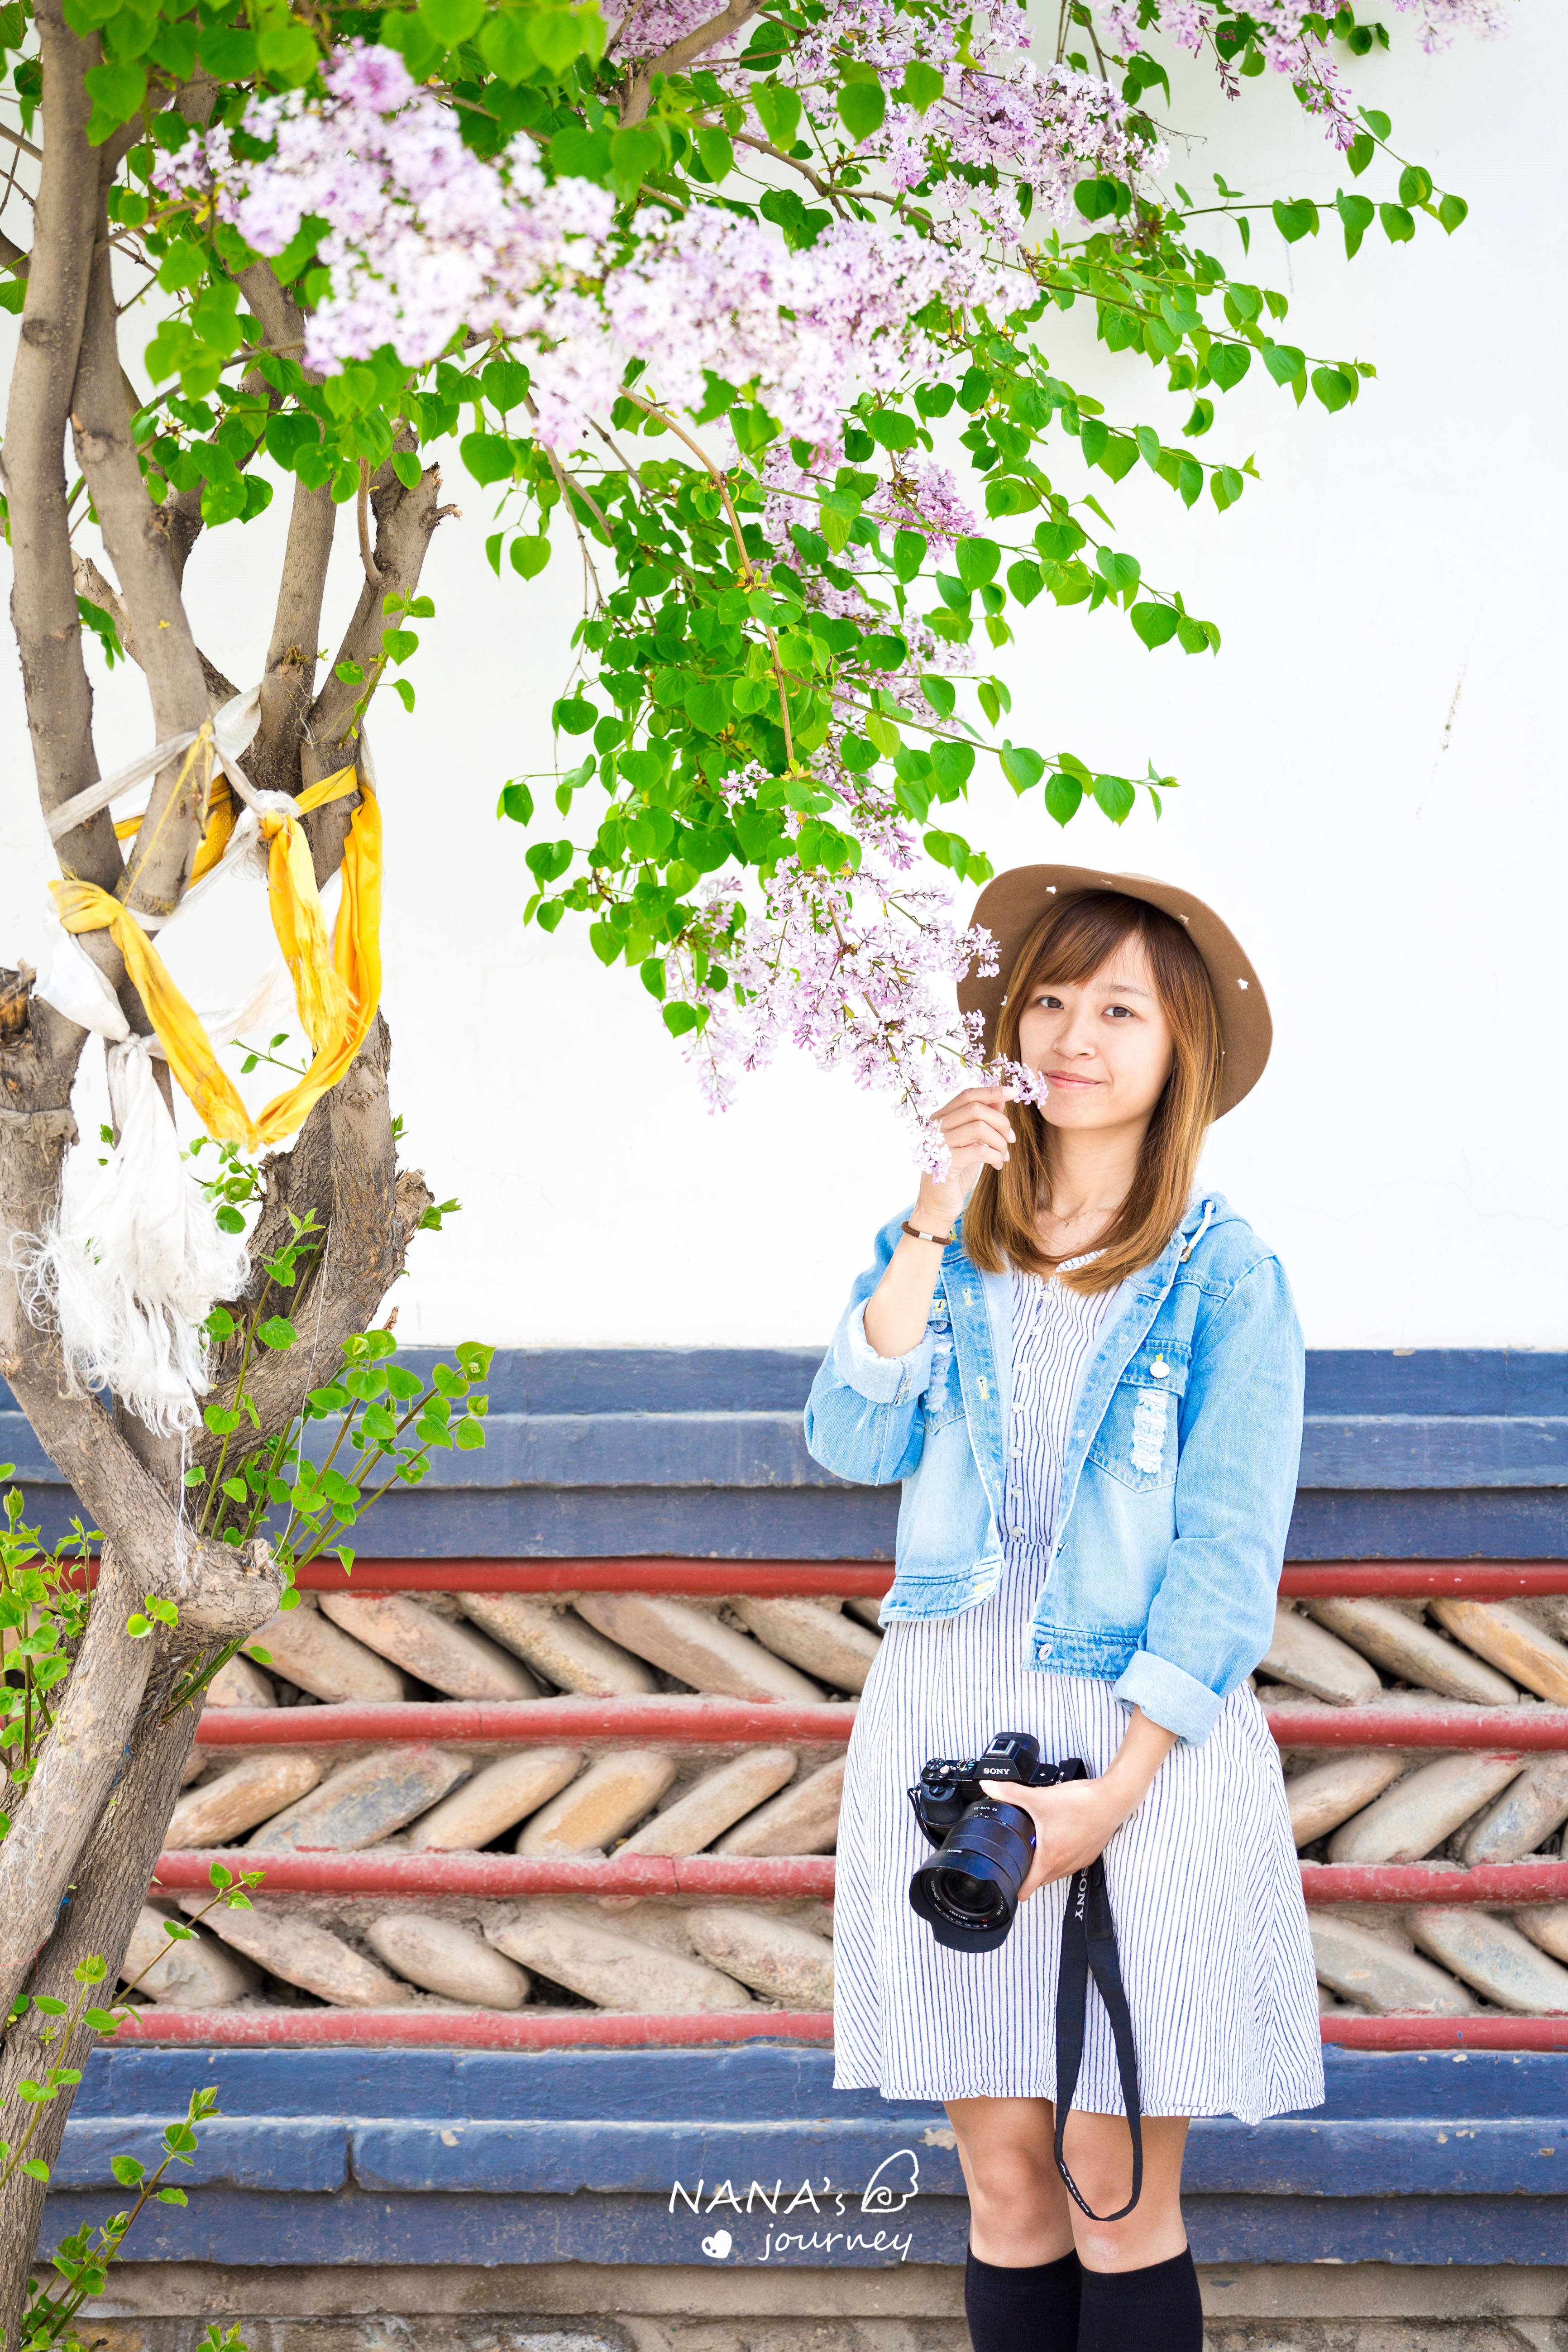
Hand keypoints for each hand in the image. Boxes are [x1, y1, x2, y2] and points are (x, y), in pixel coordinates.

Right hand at [915, 1086, 1015, 1229]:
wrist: (938, 1204)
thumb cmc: (957, 1171)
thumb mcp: (971, 1142)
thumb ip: (982, 1120)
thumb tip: (1000, 1098)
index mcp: (940, 1119)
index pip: (967, 1095)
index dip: (991, 1091)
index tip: (1013, 1092)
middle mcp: (935, 1128)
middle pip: (975, 1109)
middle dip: (1001, 1121)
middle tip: (1011, 1138)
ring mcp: (938, 1145)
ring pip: (979, 1128)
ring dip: (1000, 1141)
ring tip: (1004, 1155)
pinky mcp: (945, 1163)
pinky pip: (979, 1150)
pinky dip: (995, 1155)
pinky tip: (998, 1164)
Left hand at [979, 1773, 1138, 1900]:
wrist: (1113, 1800)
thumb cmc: (1081, 1804)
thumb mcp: (1039, 1797)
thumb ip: (1010, 1792)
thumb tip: (989, 1787)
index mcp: (1050, 1858)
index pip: (1029, 1887)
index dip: (1015, 1889)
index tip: (1006, 1888)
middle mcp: (1065, 1865)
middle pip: (1041, 1880)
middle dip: (1028, 1873)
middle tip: (1017, 1858)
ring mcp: (1079, 1861)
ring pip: (1056, 1872)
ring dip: (1045, 1865)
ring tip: (1036, 1848)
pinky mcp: (1089, 1855)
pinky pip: (1070, 1863)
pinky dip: (1061, 1856)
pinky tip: (1058, 1838)